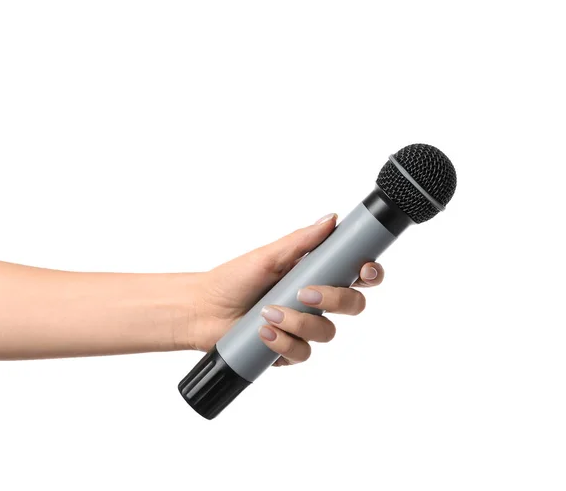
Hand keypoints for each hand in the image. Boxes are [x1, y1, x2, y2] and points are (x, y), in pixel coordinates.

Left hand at [189, 213, 384, 366]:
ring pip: (327, 332)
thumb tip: (331, 219)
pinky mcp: (290, 349)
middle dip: (336, 300)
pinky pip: (303, 353)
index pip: (356, 275)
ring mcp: (304, 327)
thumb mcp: (268, 256)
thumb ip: (302, 241)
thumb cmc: (232, 279)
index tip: (364, 270)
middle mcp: (315, 301)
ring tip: (268, 313)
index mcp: (316, 274)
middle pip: (353, 305)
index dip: (370, 274)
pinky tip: (263, 332)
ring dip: (299, 322)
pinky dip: (283, 342)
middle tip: (306, 292)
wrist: (202, 310)